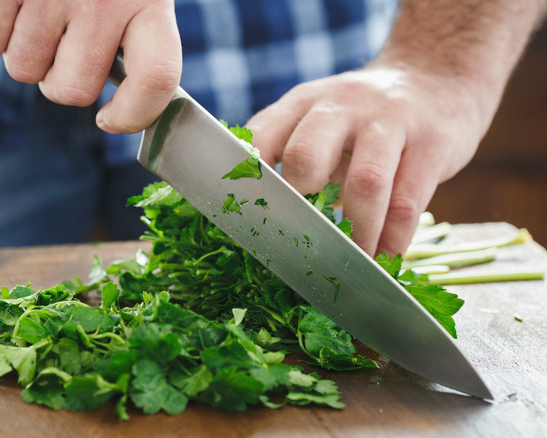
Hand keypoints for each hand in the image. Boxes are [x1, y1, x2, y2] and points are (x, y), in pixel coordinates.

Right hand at [0, 0, 180, 133]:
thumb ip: (138, 43)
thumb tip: (116, 111)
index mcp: (150, 0)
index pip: (154, 80)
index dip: (133, 115)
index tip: (110, 120)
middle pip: (71, 91)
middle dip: (62, 79)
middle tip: (67, 46)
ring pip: (23, 71)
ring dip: (28, 53)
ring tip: (42, 13)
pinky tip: (14, 4)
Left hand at [246, 62, 487, 256]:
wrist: (438, 76)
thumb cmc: (363, 117)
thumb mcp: (319, 119)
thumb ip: (289, 154)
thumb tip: (260, 219)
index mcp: (301, 103)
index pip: (258, 138)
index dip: (247, 183)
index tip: (245, 221)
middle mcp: (340, 105)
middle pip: (305, 155)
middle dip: (297, 205)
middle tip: (298, 241)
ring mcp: (389, 120)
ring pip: (365, 182)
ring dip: (353, 234)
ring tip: (347, 266)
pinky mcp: (432, 143)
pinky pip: (407, 201)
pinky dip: (392, 239)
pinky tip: (382, 260)